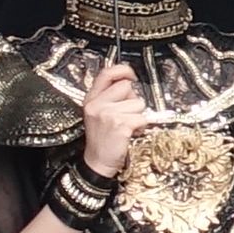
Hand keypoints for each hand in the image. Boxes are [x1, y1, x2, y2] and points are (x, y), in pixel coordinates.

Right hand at [82, 62, 146, 177]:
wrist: (98, 162)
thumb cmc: (102, 139)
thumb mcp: (98, 113)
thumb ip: (109, 97)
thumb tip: (129, 82)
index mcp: (91, 99)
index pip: (106, 73)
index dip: (122, 70)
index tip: (131, 74)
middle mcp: (97, 104)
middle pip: (127, 87)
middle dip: (132, 100)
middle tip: (126, 114)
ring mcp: (108, 114)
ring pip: (138, 103)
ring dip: (138, 115)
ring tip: (127, 126)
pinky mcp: (120, 125)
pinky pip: (142, 118)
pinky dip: (141, 126)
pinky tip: (131, 133)